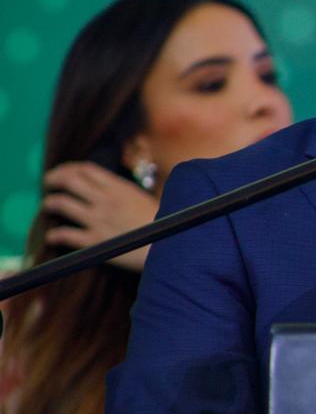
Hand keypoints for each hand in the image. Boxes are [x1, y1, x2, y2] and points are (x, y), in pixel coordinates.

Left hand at [41, 162, 159, 271]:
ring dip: (50, 203)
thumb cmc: (165, 223)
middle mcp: (104, 200)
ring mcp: (98, 220)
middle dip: (53, 179)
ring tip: (49, 205)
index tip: (62, 172)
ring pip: (61, 204)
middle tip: (48, 184)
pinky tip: (51, 236)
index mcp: (119, 188)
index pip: (86, 169)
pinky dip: (55, 235)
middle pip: (69, 181)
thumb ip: (125, 192)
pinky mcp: (95, 242)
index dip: (68, 168)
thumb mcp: (145, 199)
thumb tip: (113, 190)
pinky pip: (66, 235)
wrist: (170, 246)